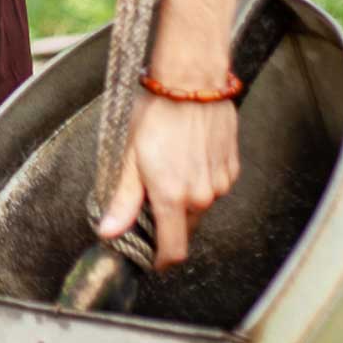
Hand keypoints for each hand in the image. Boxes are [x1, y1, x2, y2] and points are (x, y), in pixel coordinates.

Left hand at [97, 92, 240, 267]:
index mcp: (173, 198)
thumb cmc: (156, 114)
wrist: (191, 82)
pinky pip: (215, 186)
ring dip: (186, 199)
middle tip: (149, 197)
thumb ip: (123, 200)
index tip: (150, 258)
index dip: (160, 260)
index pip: (173, 251)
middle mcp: (202, 196)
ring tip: (168, 167)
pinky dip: (201, 180)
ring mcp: (221, 182)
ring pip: (201, 206)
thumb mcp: (129, 157)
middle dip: (168, 222)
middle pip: (186, 228)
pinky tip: (188, 156)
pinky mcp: (232, 167)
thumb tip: (109, 232)